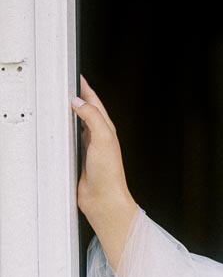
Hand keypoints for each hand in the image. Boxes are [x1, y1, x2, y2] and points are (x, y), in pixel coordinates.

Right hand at [71, 74, 133, 227]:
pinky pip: (70, 139)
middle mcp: (98, 136)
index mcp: (106, 129)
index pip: (95, 103)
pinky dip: (64, 131)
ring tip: (61, 102)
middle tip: (67, 86)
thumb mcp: (103, 138)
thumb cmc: (109, 173)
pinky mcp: (79, 158)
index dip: (86, 89)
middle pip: (86, 111)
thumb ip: (92, 117)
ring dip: (71, 114)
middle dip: (78, 98)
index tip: (78, 77)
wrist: (104, 198)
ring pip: (77, 124)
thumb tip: (79, 102)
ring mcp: (89, 147)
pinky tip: (59, 130)